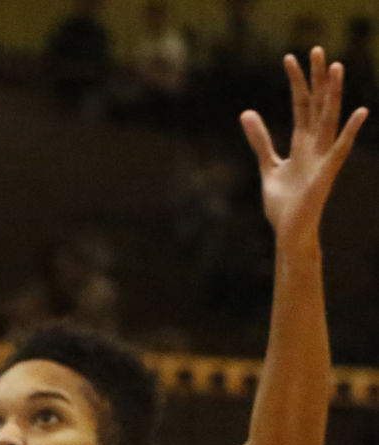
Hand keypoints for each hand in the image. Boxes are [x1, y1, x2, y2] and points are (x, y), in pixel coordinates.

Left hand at [242, 49, 366, 247]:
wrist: (288, 234)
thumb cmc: (283, 205)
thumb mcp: (268, 167)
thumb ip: (261, 141)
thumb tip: (247, 113)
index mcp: (302, 144)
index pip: (300, 105)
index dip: (296, 82)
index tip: (289, 58)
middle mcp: (315, 146)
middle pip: (316, 105)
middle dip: (316, 78)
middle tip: (316, 49)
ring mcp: (322, 158)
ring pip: (329, 119)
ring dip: (333, 94)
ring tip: (336, 67)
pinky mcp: (326, 174)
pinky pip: (340, 150)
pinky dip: (350, 132)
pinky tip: (360, 113)